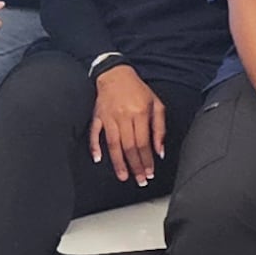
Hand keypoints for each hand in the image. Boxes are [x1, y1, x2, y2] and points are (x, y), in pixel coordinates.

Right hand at [88, 64, 168, 185]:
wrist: (116, 74)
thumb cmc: (138, 90)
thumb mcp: (156, 104)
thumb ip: (160, 128)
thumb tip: (160, 151)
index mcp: (141, 113)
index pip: (144, 143)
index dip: (146, 160)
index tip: (149, 173)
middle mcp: (124, 116)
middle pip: (130, 147)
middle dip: (135, 166)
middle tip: (139, 180)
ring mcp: (109, 117)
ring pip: (113, 144)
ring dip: (118, 163)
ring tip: (123, 176)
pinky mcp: (97, 116)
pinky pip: (94, 133)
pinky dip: (95, 147)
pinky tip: (98, 159)